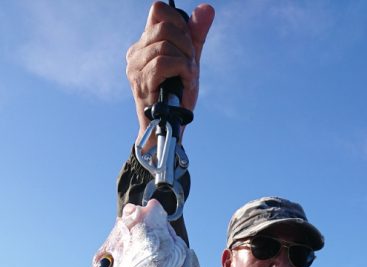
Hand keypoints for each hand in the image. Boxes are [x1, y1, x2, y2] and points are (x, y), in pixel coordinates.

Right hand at [126, 2, 214, 142]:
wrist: (168, 131)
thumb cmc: (177, 100)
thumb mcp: (190, 62)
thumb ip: (196, 36)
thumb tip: (207, 9)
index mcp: (144, 44)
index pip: (158, 9)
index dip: (179, 21)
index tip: (188, 44)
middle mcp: (135, 53)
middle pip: (165, 25)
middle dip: (186, 44)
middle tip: (190, 65)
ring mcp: (135, 67)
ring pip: (165, 44)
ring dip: (185, 61)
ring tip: (187, 78)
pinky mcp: (140, 82)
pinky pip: (164, 63)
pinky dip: (181, 70)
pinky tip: (184, 82)